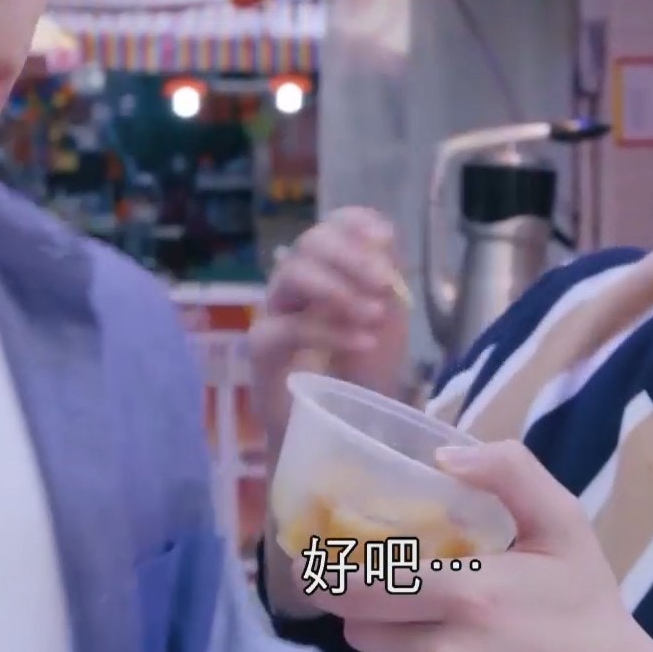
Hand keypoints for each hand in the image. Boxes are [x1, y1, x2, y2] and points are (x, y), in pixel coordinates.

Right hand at [252, 207, 412, 455]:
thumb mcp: (389, 320)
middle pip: (312, 242)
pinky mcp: (263, 347)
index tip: (385, 240)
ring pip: (293, 273)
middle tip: (385, 284)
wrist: (345, 429)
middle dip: (352, 257)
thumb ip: (386, 278)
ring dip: (339, 289)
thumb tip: (382, 238)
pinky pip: (288, 327)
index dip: (357, 222)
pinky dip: (329, 332)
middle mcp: (299, 280)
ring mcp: (277, 310)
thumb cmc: (365, 373)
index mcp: (332, 267)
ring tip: (374, 316)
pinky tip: (362, 342)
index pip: (335, 224)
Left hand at [316, 441, 652, 651]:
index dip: (332, 571)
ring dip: (382, 636)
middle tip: (377, 578)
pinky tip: (433, 651)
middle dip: (359, 600)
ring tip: (415, 616)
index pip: (362, 586)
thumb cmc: (585, 601)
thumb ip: (510, 472)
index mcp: (469, 594)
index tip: (320, 554)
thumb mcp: (563, 522)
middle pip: (357, 626)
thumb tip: (444, 455)